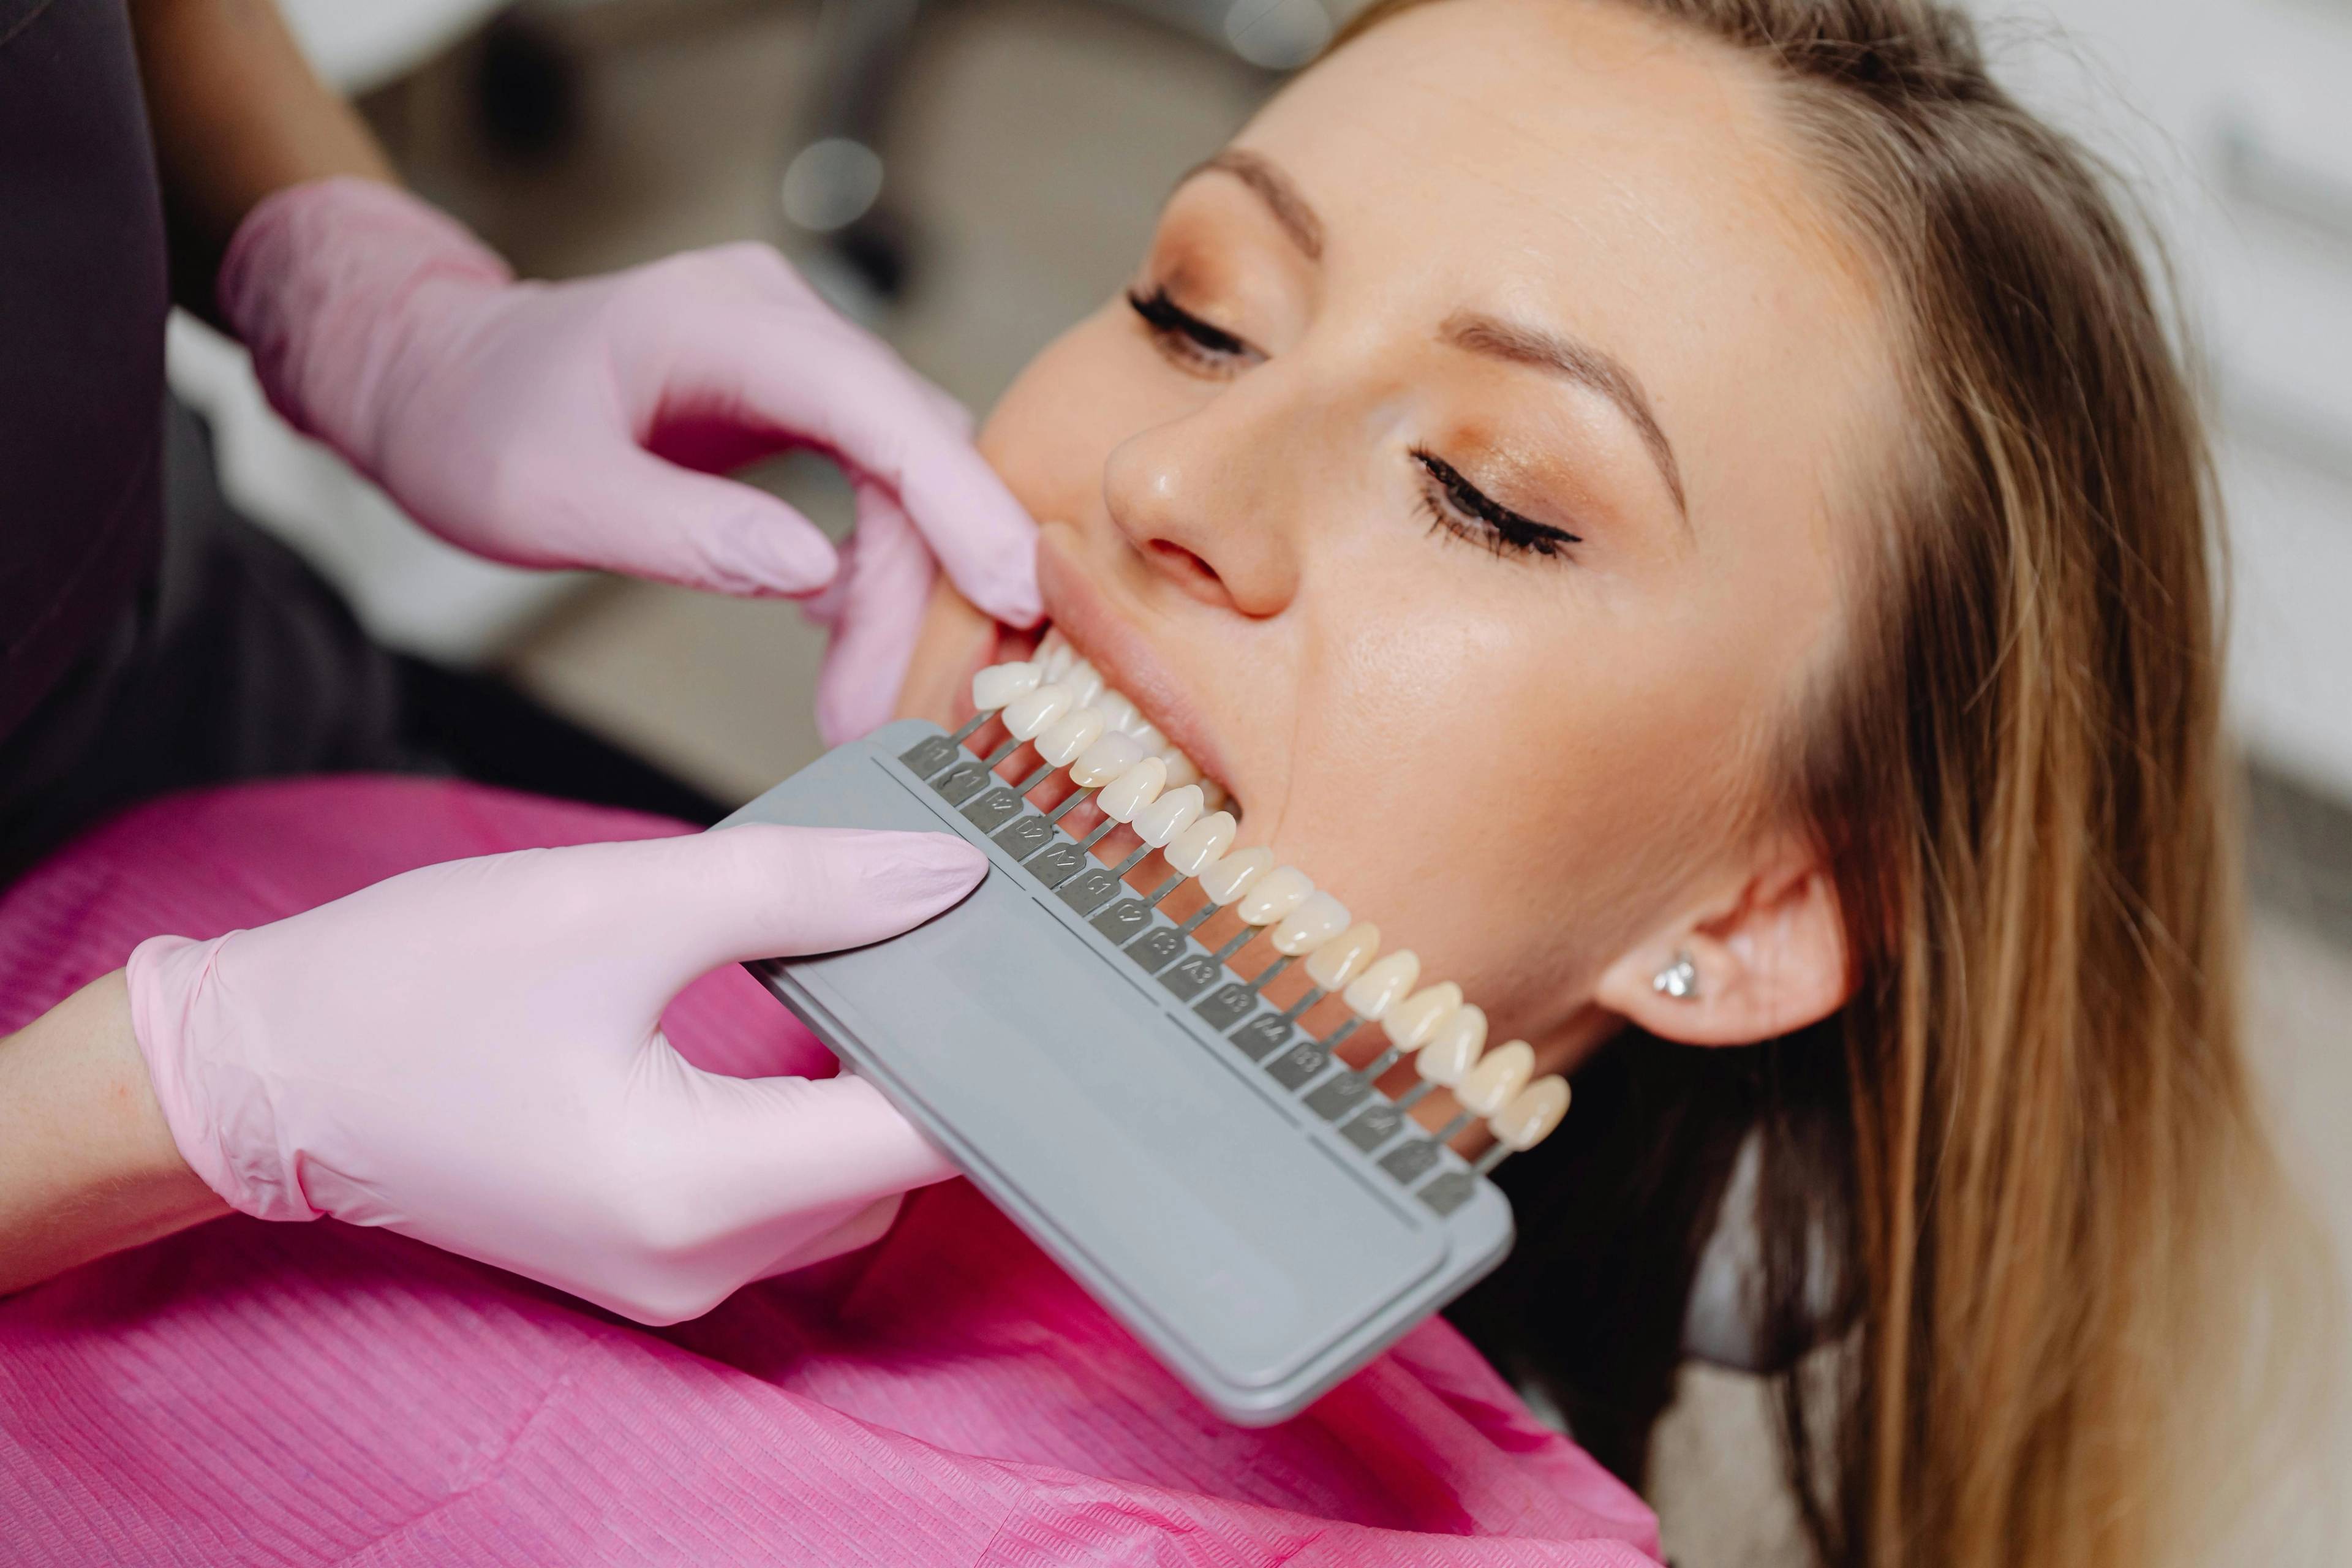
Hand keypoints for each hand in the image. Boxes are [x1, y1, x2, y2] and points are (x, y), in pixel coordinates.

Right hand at [127, 825, 983, 1323]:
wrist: (262, 1072)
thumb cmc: (413, 988)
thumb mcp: (618, 902)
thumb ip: (799, 888)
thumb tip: (946, 877)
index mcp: (695, 1191)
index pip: (920, 1139)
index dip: (990, 1047)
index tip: (1031, 960)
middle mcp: (699, 1265)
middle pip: (897, 1172)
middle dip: (942, 1061)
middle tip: (972, 940)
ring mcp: (672, 1276)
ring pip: (848, 1189)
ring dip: (881, 1091)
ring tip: (898, 968)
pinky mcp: (650, 1253)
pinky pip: (785, 1195)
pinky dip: (819, 1119)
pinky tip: (823, 1026)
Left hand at [219, 177, 1037, 739]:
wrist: (434, 382)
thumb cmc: (471, 424)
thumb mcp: (549, 490)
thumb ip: (682, 529)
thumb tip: (813, 571)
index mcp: (726, 320)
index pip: (881, 407)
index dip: (958, 502)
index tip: (1010, 598)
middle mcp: (785, 324)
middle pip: (912, 454)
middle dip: (926, 587)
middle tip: (890, 713)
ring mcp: (800, 365)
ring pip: (907, 485)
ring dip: (904, 600)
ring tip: (858, 706)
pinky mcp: (802, 411)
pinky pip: (879, 496)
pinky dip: (876, 579)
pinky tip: (840, 644)